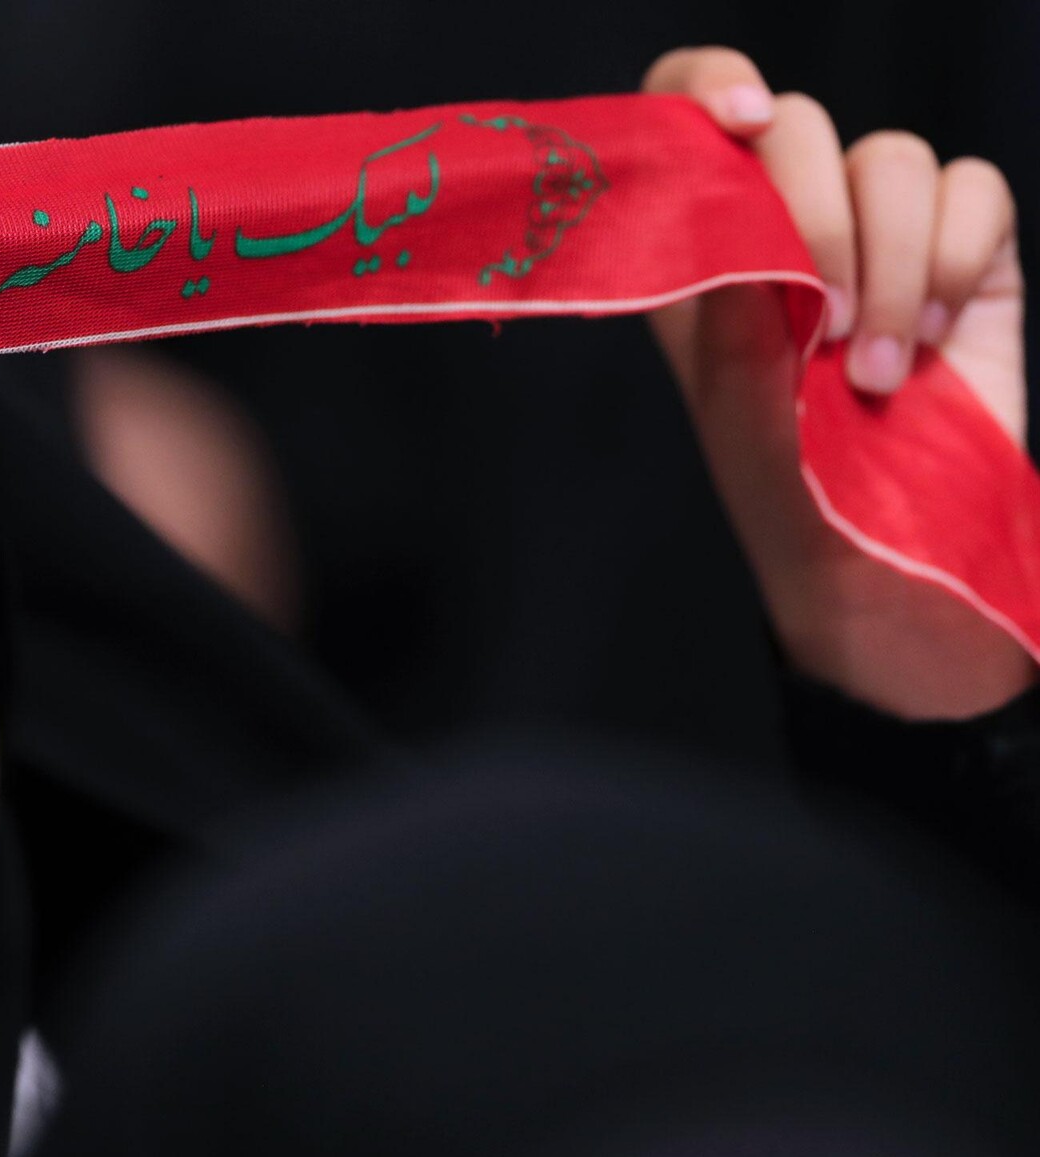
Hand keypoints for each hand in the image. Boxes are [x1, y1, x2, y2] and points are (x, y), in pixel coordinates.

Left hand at [642, 47, 1028, 719]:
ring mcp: (882, 234)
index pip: (689, 119)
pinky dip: (957, 257)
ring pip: (891, 159)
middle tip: (824, 325)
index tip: (743, 121)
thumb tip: (736, 243)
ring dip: (893, 260)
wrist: (890, 561)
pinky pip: (974, 191)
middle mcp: (788, 227)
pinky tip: (939, 333)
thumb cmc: (790, 496)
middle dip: (817, 212)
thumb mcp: (741, 423)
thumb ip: (733, 334)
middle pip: (800, 127)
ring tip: (881, 366)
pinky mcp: (967, 252)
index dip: (708, 90)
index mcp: (704, 252)